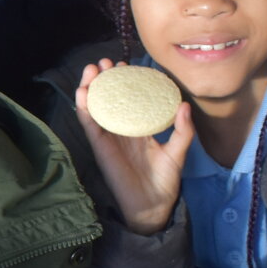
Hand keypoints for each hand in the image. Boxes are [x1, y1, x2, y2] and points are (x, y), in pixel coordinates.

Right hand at [74, 60, 193, 235]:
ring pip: (94, 107)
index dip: (123, 81)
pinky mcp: (99, 146)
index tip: (125, 64)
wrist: (153, 204)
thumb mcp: (178, 151)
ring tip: (91, 69)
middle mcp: (120, 129)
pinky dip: (84, 108)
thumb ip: (183, 130)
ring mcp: (108, 137)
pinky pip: (89, 124)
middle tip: (105, 62)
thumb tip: (183, 105)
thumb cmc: (164, 179)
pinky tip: (83, 93)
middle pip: (107, 98)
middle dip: (104, 79)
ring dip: (89, 87)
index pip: (127, 99)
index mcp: (137, 127)